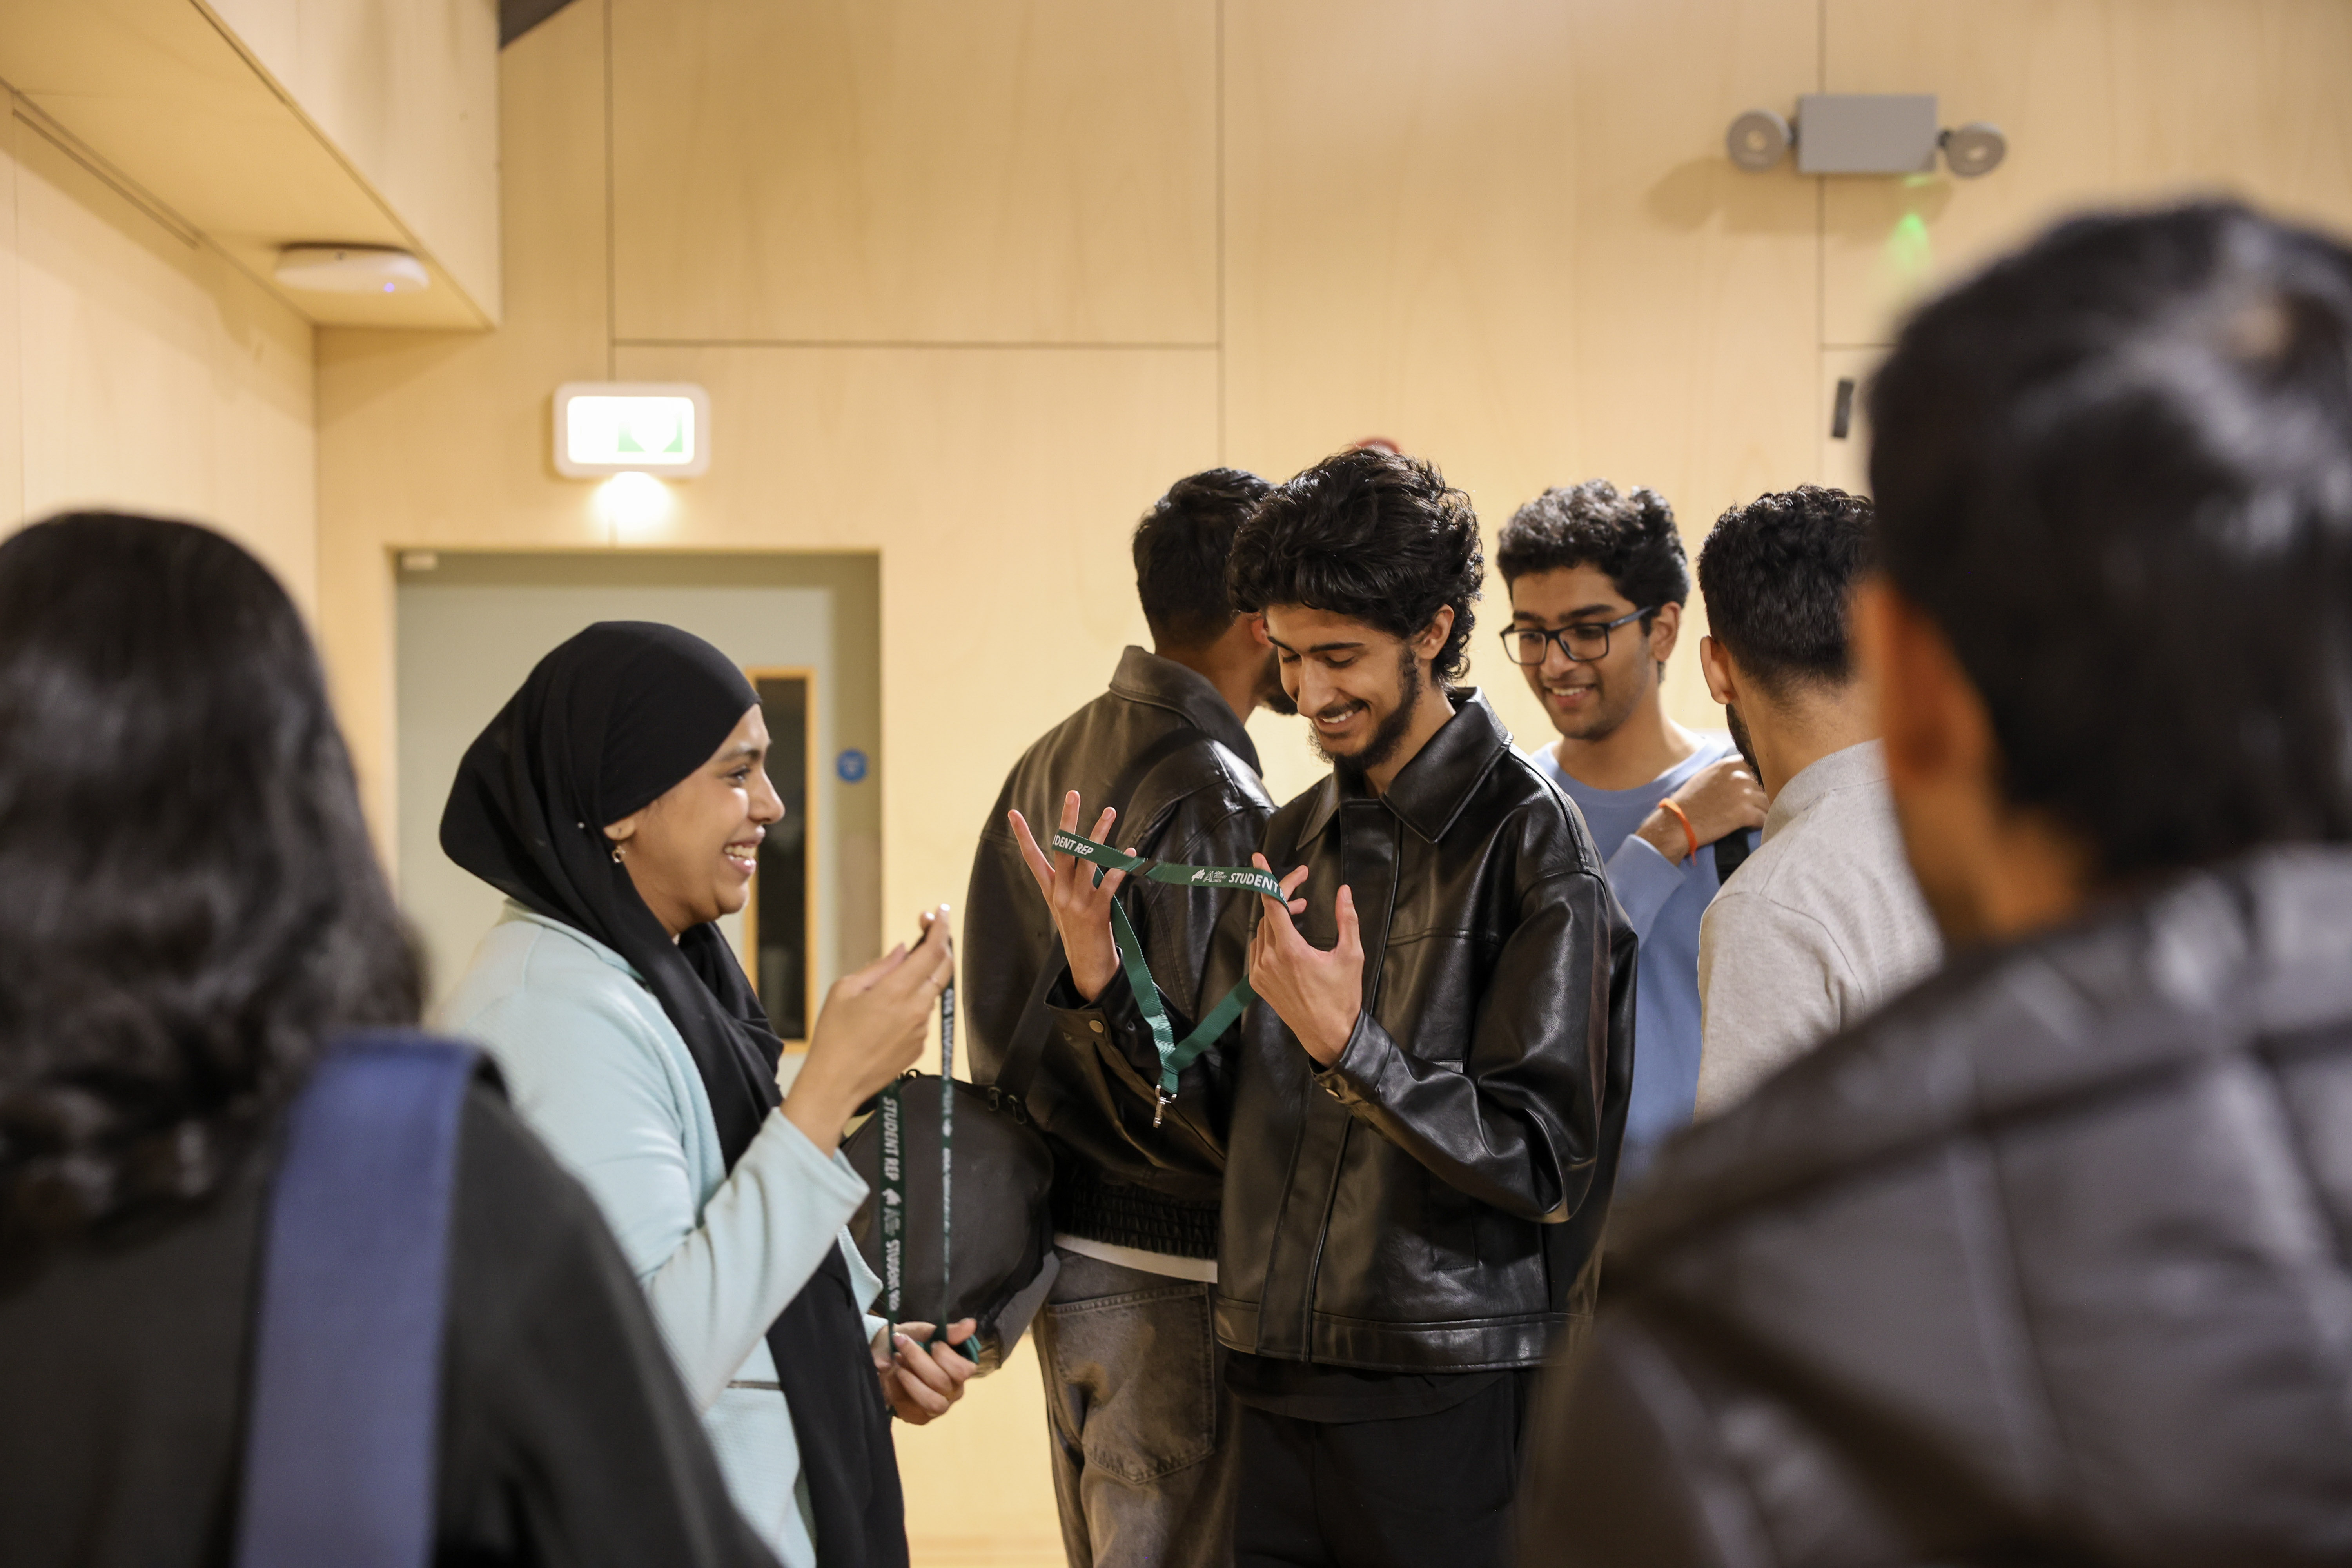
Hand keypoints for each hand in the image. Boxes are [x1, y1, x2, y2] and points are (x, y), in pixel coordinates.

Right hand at [782, 907, 953, 1146]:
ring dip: (922, 978)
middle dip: (940, 946)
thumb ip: (879, 967)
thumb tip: (903, 950)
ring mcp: (921, 1030)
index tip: (940, 913)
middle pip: (943, 969)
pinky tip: (887, 1014)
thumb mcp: (845, 990)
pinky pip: (923, 1015)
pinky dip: (914, 1004)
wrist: (835, 1085)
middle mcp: (916, 1009)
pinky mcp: (920, 1046)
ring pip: (931, 992)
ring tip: (893, 981)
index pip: (932, 952)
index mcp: (896, 991)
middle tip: (927, 932)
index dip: (940, 928)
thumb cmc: (833, 1036)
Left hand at [872, 1318, 978, 1422]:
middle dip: (918, 1360)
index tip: (930, 1343)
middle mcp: (954, 1391)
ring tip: (897, 1365)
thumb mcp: (927, 1331)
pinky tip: (891, 1377)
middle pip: (942, 1383)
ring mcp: (938, 1407)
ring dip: (911, 1380)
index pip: (963, 1370)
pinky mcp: (920, 1417)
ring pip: (931, 1401)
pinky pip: (910, 1409)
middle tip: (902, 1345)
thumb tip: (971, 1324)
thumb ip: (949, 1331)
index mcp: (961, 1370)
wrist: (886, 1353)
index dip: (945, 1355)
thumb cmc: (913, 1341)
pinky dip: (897, 1390)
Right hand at [1008, 792, 1128, 1002]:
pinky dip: (1119, 868)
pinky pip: (1108, 884)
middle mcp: (1060, 894)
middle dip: (1068, 820)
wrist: (1087, 967)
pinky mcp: (1095, 913)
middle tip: (1073, 794)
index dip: (1023, 835)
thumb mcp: (1067, 907)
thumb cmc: (1080, 933)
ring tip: (1110, 811)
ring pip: (1087, 860)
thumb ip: (1070, 882)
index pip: (1032, 858)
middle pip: (1062, 849)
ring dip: (1100, 834)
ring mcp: (1076, 903)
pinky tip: (1129, 854)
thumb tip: (1079, 857)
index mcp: (1051, 891)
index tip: (1013, 813)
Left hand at [1245, 855, 1361, 1066]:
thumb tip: (1344, 891)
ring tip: (1301, 911)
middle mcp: (1269, 960)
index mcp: (1290, 951)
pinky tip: (1289, 936)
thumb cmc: (1342, 997)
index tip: (1257, 858)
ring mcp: (1260, 972)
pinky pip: (1258, 947)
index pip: (1271, 904)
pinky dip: (1271, 935)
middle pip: (1268, 913)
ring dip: (1278, 915)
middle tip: (1303, 884)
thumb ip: (1348, 919)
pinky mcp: (1258, 982)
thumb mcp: (1352, 955)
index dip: (1265, 878)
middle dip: (1285, 895)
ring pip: (1262, 929)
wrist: (1328, 1034)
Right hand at [1636, 756, 1765, 863]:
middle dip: (1764, 796)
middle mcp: (1739, 776)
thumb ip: (1727, 773)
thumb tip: (1744, 775)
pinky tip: (1752, 827)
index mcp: (1729, 765)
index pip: (1759, 766)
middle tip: (1757, 807)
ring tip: (1754, 819)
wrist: (1678, 823)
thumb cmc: (1688, 801)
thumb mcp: (1706, 777)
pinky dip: (1761, 825)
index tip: (1760, 787)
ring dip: (1764, 811)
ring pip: (1768, 802)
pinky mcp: (1744, 813)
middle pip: (1766, 785)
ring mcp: (1743, 794)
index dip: (1762, 778)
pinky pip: (1764, 818)